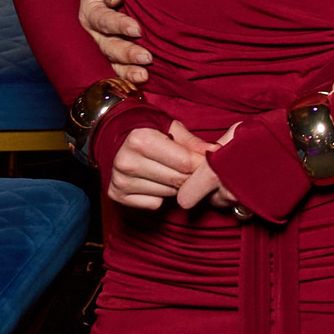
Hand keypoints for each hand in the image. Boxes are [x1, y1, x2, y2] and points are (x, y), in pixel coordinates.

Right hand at [78, 0, 149, 85]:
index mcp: (91, 9)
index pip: (102, 19)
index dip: (118, 25)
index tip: (137, 29)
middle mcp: (94, 31)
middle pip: (106, 45)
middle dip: (126, 52)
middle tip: (146, 57)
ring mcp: (104, 45)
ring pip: (111, 61)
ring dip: (127, 70)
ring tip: (144, 75)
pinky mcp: (116, 56)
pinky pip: (120, 69)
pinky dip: (129, 77)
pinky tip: (143, 82)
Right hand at [108, 117, 236, 212]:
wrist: (118, 142)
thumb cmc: (151, 133)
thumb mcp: (172, 130)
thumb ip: (193, 143)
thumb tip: (216, 151)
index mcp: (140, 140)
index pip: (184, 162)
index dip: (200, 164)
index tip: (207, 163)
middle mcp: (127, 161)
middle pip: (177, 180)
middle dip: (190, 176)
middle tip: (192, 169)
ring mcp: (121, 180)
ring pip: (168, 193)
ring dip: (176, 186)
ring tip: (171, 172)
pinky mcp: (118, 195)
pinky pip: (154, 203)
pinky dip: (160, 196)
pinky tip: (156, 182)